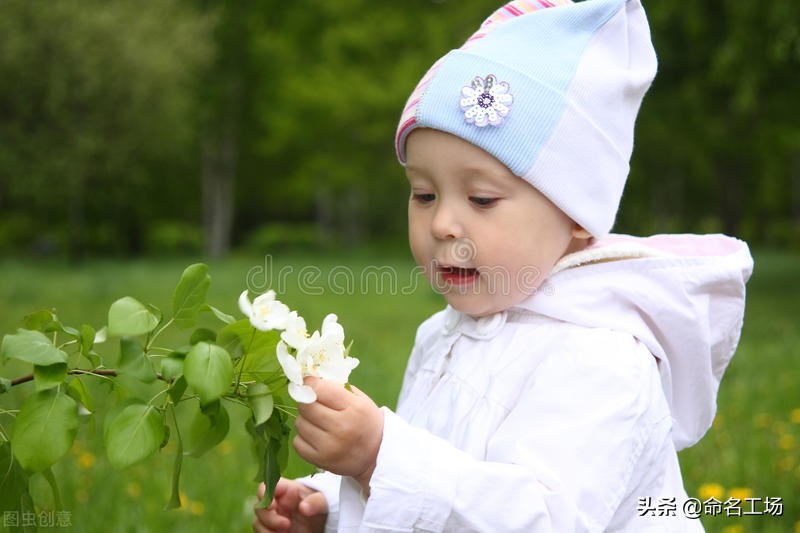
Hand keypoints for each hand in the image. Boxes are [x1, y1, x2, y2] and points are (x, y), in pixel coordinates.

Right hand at [252, 478, 326, 532]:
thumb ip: (316, 501)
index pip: (266, 487)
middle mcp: (277, 503)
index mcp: (286, 490)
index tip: (273, 506)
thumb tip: (303, 508)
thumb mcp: (325, 501)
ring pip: (258, 523)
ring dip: (267, 530)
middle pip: (259, 507)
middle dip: (269, 518)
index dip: (264, 495)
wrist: (327, 521)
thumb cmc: (325, 504)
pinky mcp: (275, 531)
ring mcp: (275, 518)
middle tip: (287, 525)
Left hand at [294, 377, 383, 491]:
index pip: (320, 389)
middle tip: (313, 403)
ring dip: (305, 420)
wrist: (376, 455)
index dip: (310, 383)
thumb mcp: (359, 400)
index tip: (308, 382)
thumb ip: (336, 387)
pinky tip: (316, 436)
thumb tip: (308, 377)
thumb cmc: (365, 421)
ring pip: (300, 423)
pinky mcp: (320, 460)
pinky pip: (297, 442)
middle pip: (306, 406)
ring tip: (318, 422)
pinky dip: (303, 438)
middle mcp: (341, 427)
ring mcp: (330, 446)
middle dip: (306, 401)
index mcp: (353, 408)